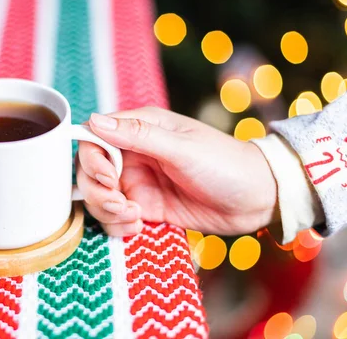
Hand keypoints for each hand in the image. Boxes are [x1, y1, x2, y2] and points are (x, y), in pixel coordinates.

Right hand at [76, 107, 277, 236]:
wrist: (257, 200)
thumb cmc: (225, 164)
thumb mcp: (181, 147)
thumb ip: (137, 134)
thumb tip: (94, 120)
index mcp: (140, 129)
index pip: (93, 138)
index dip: (92, 159)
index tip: (108, 177)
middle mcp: (133, 155)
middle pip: (89, 171)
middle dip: (97, 191)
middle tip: (121, 204)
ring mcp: (137, 183)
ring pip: (98, 197)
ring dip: (107, 211)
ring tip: (134, 217)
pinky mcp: (144, 208)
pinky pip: (114, 218)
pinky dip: (118, 226)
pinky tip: (138, 226)